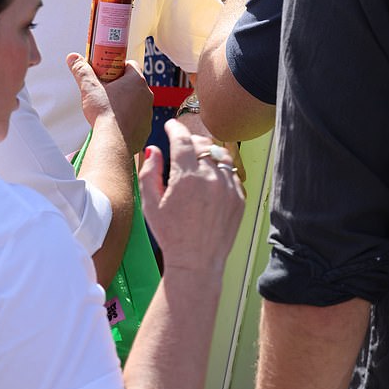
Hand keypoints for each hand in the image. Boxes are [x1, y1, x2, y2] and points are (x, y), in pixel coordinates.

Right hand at [67, 53, 152, 155]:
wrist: (114, 142)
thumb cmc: (105, 113)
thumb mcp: (89, 88)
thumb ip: (81, 70)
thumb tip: (73, 58)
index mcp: (136, 81)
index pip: (130, 65)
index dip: (117, 67)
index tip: (106, 72)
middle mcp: (146, 94)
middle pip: (133, 83)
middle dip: (119, 85)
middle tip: (104, 90)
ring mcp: (148, 112)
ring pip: (136, 101)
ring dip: (125, 102)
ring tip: (108, 107)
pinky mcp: (146, 127)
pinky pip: (137, 118)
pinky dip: (128, 118)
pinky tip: (115, 122)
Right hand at [140, 119, 244, 272]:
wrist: (197, 262)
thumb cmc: (170, 234)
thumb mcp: (150, 202)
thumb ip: (149, 171)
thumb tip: (154, 150)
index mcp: (187, 176)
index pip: (183, 138)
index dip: (175, 128)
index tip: (170, 126)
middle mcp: (211, 177)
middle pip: (203, 143)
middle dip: (190, 139)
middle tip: (181, 144)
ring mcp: (228, 187)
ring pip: (219, 155)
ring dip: (206, 152)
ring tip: (196, 160)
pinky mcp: (239, 197)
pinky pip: (231, 172)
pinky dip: (220, 169)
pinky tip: (209, 179)